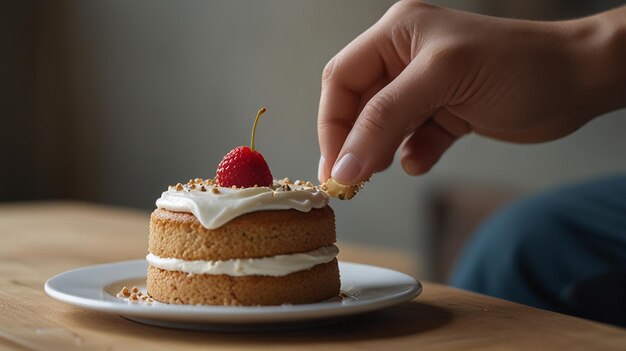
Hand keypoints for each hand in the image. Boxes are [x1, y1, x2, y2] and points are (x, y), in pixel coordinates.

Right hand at [317, 0, 625, 183]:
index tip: (334, 164)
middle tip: (349, 180)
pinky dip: (413, 154)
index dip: (332, 122)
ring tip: (381, 171)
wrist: (579, 82)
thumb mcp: (443, 81)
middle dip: (353, 141)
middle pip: (359, 104)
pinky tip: (421, 160)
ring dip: (380, 151)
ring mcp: (426, 87)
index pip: (342, 78)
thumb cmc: (519, 64)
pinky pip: (413, 138)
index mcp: (398, 34)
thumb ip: (386, 120)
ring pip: (382, 125)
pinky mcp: (445, 112)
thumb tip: (344, 163)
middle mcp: (406, 58)